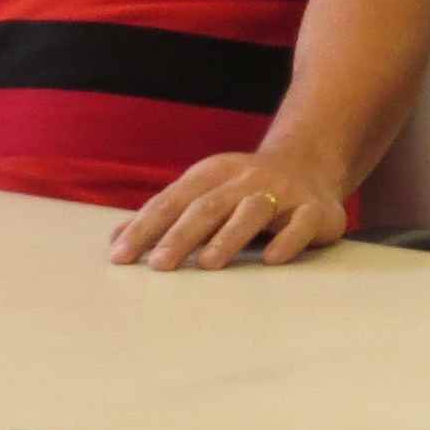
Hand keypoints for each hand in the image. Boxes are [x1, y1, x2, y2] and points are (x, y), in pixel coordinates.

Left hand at [113, 151, 349, 269]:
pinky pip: (301, 223)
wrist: (311, 163)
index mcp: (212, 175)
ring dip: (229, 236)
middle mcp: (245, 180)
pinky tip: (271, 259)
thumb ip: (165, 216)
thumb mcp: (203, 193)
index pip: (172, 201)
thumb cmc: (243, 189)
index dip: (145, 228)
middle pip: (208, 206)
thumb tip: (114, 239)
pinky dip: (287, 240)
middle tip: (158, 265)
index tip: (121, 256)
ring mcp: (283, 193)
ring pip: (253, 211)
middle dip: (181, 235)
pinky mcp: (315, 210)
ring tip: (207, 263)